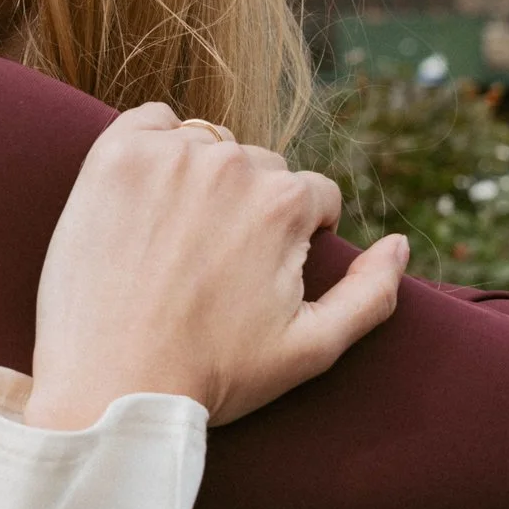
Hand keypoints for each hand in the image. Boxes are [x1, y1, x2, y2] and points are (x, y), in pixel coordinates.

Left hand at [27, 105, 408, 430]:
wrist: (109, 386)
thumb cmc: (211, 376)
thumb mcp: (311, 350)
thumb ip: (371, 294)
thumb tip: (399, 244)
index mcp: (285, 202)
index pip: (312, 197)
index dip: (293, 240)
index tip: (255, 276)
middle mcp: (231, 164)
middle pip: (261, 170)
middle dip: (249, 209)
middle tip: (209, 267)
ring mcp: (167, 155)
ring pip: (209, 146)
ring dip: (202, 178)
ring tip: (174, 241)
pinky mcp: (113, 156)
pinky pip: (149, 122)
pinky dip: (153, 146)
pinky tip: (144, 199)